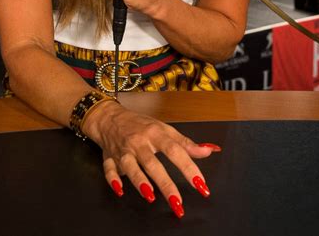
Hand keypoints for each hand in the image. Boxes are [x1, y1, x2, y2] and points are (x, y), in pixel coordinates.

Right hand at [83, 101, 219, 217]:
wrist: (109, 117)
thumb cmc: (140, 124)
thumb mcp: (164, 129)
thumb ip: (185, 143)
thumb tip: (209, 150)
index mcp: (155, 133)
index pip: (175, 150)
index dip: (188, 168)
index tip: (201, 185)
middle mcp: (139, 142)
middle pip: (153, 163)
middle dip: (165, 183)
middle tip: (178, 202)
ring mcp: (123, 150)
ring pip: (130, 166)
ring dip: (139, 181)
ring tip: (150, 196)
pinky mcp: (109, 158)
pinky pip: (109, 169)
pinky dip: (113, 179)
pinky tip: (120, 190)